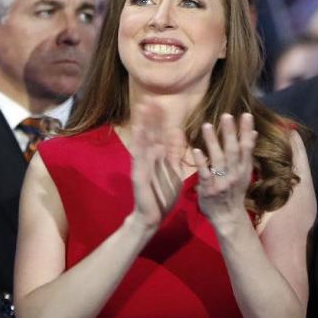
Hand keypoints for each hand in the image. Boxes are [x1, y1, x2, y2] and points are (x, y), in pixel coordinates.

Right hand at [129, 100, 191, 227]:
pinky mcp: (140, 178)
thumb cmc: (162, 196)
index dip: (159, 120)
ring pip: (142, 144)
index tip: (160, 102)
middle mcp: (147, 160)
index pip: (158, 135)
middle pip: (149, 135)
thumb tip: (177, 134)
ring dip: (142, 127)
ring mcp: (142, 168)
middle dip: (150, 118)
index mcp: (157, 159)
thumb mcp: (172, 171)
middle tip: (150, 99)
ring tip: (142, 111)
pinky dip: (142, 148)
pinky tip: (143, 136)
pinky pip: (141, 161)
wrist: (151, 218)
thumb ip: (173, 154)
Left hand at [191, 113, 256, 233]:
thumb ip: (247, 153)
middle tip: (226, 115)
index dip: (246, 132)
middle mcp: (234, 174)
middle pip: (233, 151)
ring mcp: (221, 182)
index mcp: (244, 169)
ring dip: (213, 142)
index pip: (247, 147)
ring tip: (207, 125)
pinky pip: (205, 174)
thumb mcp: (245, 172)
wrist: (228, 217)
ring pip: (218, 159)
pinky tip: (197, 150)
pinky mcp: (209, 189)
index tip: (246, 115)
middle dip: (230, 133)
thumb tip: (254, 132)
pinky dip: (201, 161)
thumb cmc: (235, 192)